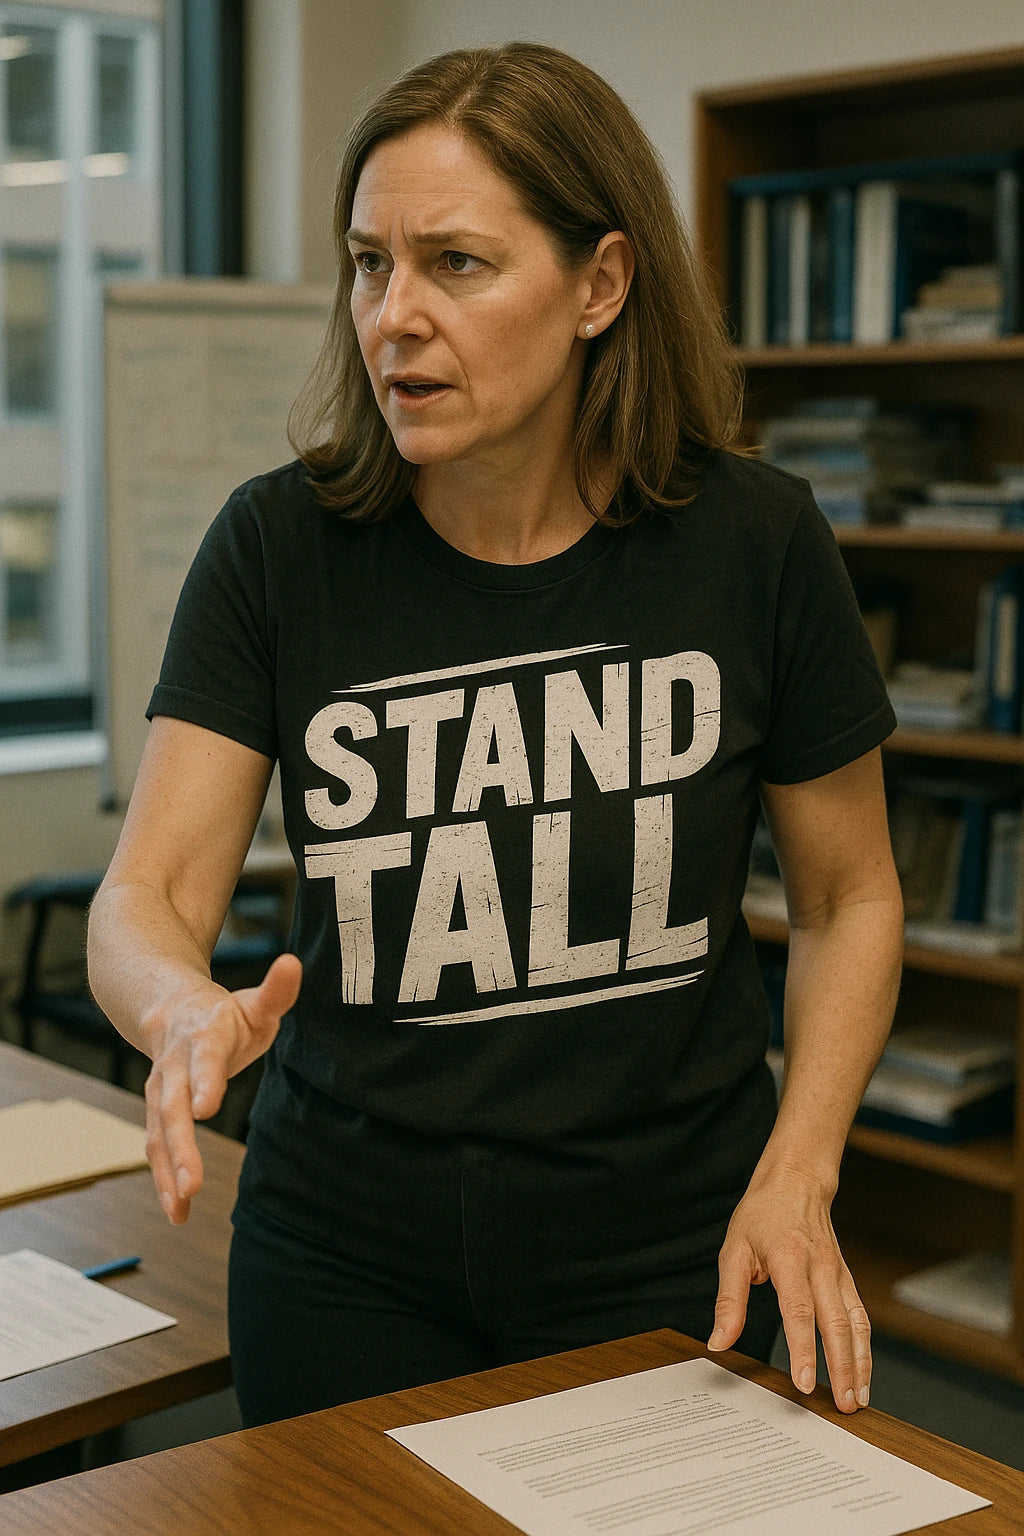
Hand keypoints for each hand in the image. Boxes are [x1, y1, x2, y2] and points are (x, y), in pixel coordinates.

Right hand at [141, 953, 301, 1224]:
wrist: (169, 1009)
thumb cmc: (224, 1014)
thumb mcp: (253, 1001)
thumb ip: (276, 991)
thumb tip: (294, 963)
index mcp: (203, 1035)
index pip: (204, 1057)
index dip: (205, 1080)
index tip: (206, 1107)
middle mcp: (175, 1065)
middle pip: (171, 1106)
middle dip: (181, 1144)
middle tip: (193, 1181)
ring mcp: (160, 1091)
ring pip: (157, 1132)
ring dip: (168, 1169)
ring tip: (181, 1204)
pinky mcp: (156, 1114)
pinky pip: (155, 1148)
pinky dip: (163, 1179)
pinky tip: (176, 1212)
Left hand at [706, 1166, 870, 1412]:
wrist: (795, 1182)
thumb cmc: (761, 1215)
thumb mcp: (733, 1250)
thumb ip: (729, 1300)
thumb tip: (719, 1341)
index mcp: (788, 1258)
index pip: (799, 1310)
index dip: (804, 1348)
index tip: (805, 1382)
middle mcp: (819, 1266)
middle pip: (836, 1323)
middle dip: (841, 1367)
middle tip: (842, 1405)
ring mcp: (838, 1272)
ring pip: (856, 1323)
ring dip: (859, 1363)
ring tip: (857, 1399)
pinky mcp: (846, 1278)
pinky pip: (860, 1316)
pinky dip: (864, 1347)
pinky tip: (863, 1373)